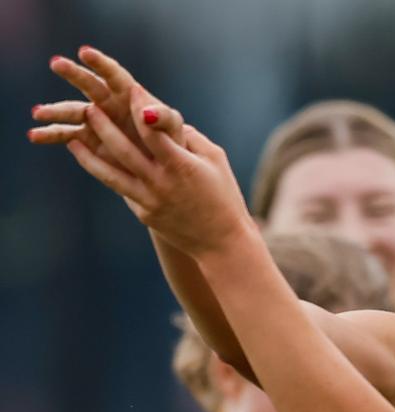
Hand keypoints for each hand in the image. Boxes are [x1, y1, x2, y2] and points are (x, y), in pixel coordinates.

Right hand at [29, 46, 184, 155]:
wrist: (162, 163)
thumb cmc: (171, 140)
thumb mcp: (172, 128)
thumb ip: (163, 119)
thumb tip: (147, 112)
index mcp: (130, 95)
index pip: (114, 75)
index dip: (101, 62)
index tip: (85, 51)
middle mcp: (109, 103)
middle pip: (88, 85)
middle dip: (73, 73)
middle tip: (56, 63)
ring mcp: (96, 120)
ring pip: (72, 111)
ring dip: (54, 111)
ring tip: (37, 113)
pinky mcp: (88, 138)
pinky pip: (66, 134)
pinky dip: (51, 134)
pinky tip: (36, 135)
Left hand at [52, 82, 255, 258]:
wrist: (221, 241)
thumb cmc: (223, 195)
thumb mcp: (215, 160)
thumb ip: (188, 137)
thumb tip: (163, 119)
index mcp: (182, 165)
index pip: (153, 130)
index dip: (140, 107)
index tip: (130, 90)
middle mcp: (161, 182)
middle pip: (124, 150)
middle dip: (104, 127)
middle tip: (89, 108)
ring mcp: (149, 200)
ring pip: (110, 175)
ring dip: (89, 155)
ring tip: (74, 139)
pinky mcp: (143, 214)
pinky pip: (122, 189)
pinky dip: (106, 174)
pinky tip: (94, 162)